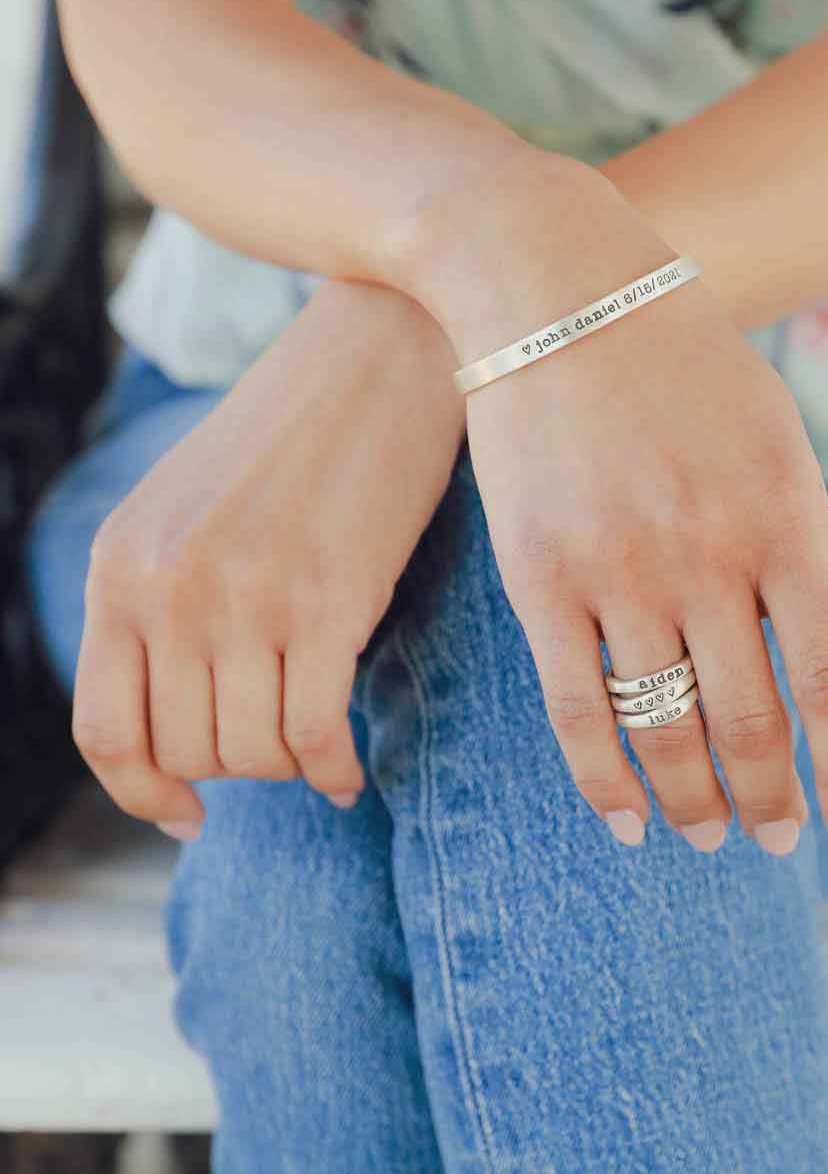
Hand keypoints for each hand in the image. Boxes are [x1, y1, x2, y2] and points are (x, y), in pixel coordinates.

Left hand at [72, 281, 463, 836]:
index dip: (141, 794)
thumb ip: (163, 601)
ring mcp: (246, 594)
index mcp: (121, 563)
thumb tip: (186, 717)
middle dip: (236, 773)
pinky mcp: (328, 600)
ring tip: (318, 749)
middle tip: (281, 750)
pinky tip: (350, 772)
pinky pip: (317, 735)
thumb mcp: (189, 511)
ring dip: (288, 770)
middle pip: (188, 751)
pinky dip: (335, 772)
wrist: (378, 357)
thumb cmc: (295, 438)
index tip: (188, 817)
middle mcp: (169, 586)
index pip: (103, 729)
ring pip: (254, 753)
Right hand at [407, 156, 827, 857]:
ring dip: (692, 803)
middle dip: (771, 801)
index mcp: (785, 518)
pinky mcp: (540, 577)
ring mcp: (617, 568)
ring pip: (662, 727)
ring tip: (711, 836)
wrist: (558, 290)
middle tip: (776, 841)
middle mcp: (706, 554)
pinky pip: (575, 709)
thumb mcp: (778, 449)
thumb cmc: (687, 371)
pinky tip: (628, 825)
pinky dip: (603, 782)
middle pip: (750, 720)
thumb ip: (821, 564)